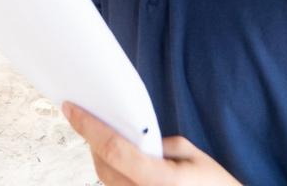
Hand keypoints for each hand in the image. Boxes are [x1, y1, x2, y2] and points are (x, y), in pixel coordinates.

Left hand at [62, 103, 242, 185]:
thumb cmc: (215, 185)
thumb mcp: (190, 155)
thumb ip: (157, 143)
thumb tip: (132, 137)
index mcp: (159, 181)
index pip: (113, 149)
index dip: (88, 126)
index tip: (70, 108)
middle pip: (102, 165)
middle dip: (91, 140)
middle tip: (83, 117)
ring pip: (105, 180)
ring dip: (99, 157)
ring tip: (98, 135)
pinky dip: (111, 172)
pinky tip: (114, 159)